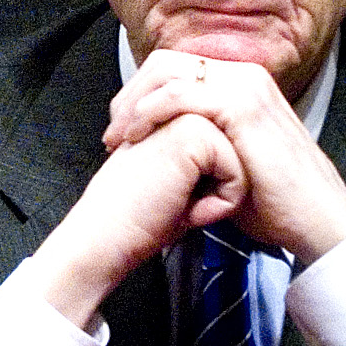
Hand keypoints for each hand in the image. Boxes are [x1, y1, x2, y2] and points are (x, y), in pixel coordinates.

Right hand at [22, 110, 243, 328]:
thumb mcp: (173, 179)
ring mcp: (184, 116)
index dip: (205, 188)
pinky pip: (237, 175)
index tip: (164, 197)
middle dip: (213, 191)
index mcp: (168, 118)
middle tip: (169, 201)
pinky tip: (182, 205)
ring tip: (175, 203)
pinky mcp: (195, 134)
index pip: (223, 152)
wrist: (106, 234)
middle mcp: (176, 110)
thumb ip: (200, 160)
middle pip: (236, 155)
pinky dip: (217, 203)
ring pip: (240, 164)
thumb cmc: (135, 217)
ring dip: (215, 197)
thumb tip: (238, 163)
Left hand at [105, 49, 345, 261]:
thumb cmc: (271, 199)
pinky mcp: (242, 105)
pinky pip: (179, 96)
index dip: (139, 94)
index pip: (174, 68)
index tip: (119, 130)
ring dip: (134, 105)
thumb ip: (197, 139)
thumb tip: (160, 141)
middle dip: (130, 96)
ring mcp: (245, 85)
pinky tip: (136, 137)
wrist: (314, 221)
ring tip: (118, 139)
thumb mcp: (224, 160)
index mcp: (239, 82)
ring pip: (167, 74)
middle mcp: (243, 75)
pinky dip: (149, 114)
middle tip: (112, 134)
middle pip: (165, 63)